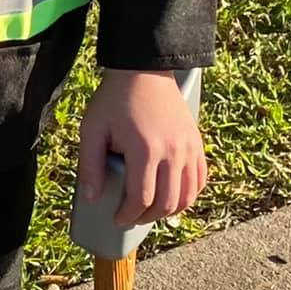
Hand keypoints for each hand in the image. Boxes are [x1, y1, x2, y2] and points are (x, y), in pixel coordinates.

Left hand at [77, 69, 207, 228]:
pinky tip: (174, 197)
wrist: (144, 70)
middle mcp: (172, 152)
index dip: (128, 215)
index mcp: (145, 150)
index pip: (141, 199)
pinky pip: (200, 179)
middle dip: (147, 217)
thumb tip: (91, 198)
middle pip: (167, 203)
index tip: (116, 219)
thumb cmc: (114, 99)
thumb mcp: (93, 128)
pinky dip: (189, 195)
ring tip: (151, 210)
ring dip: (170, 211)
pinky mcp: (197, 143)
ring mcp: (189, 148)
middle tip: (131, 217)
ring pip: (187, 196)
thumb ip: (90, 164)